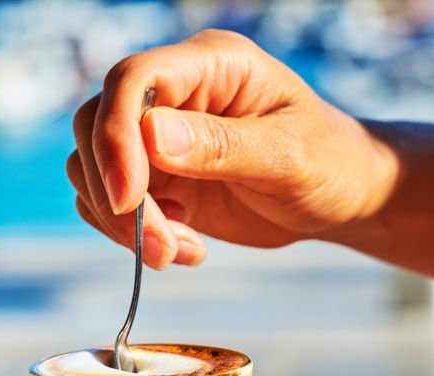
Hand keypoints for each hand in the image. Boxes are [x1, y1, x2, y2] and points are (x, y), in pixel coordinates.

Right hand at [67, 29, 397, 268]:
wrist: (339, 196)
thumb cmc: (329, 163)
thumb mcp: (288, 157)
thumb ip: (223, 145)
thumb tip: (151, 137)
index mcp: (211, 65)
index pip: (133, 80)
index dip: (116, 135)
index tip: (126, 198)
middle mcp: (175, 93)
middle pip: (97, 124)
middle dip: (117, 193)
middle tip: (163, 246)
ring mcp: (158, 136)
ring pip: (93, 168)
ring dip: (124, 223)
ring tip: (180, 251)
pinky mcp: (155, 178)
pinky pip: (110, 202)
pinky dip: (131, 235)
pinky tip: (185, 248)